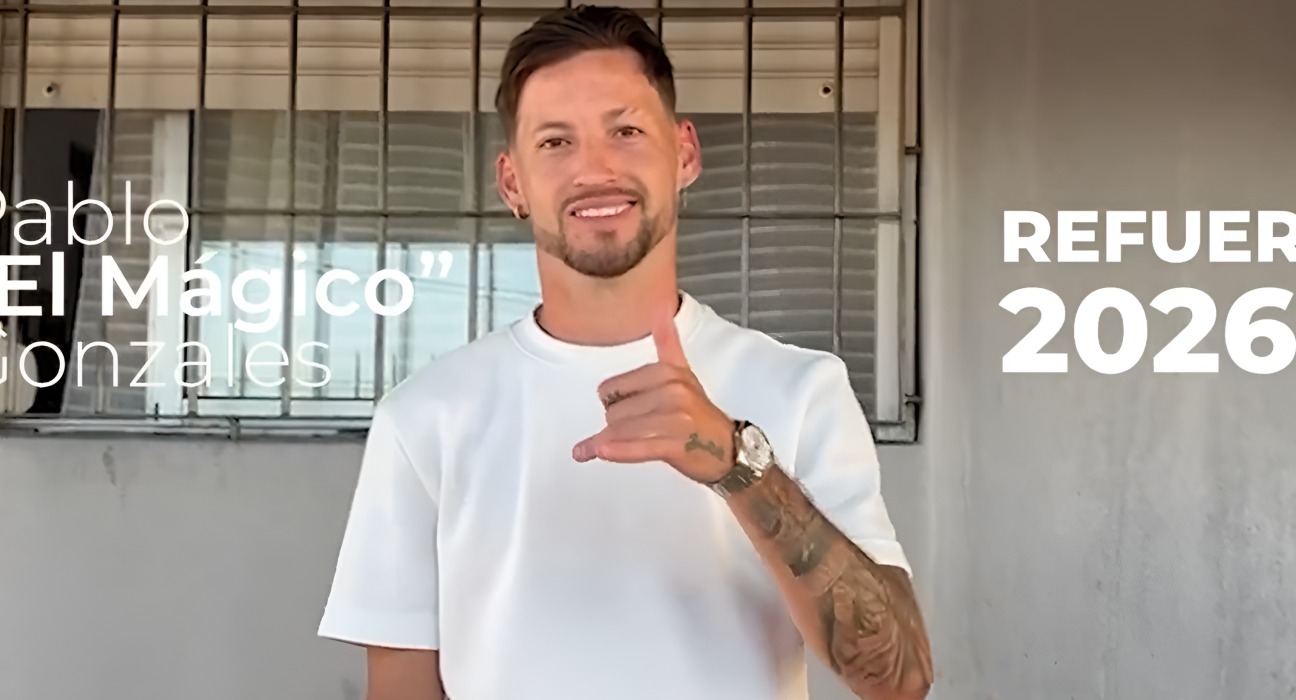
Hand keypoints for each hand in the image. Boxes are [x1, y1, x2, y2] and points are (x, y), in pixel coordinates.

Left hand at [572, 300, 735, 483]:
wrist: (729, 450)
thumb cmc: (701, 415)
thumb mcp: (684, 373)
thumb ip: (667, 342)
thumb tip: (661, 307)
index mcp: (668, 372)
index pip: (612, 388)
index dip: (613, 403)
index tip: (624, 409)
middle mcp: (672, 391)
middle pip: (613, 412)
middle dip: (616, 426)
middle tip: (636, 431)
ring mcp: (676, 419)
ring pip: (621, 431)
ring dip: (611, 444)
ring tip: (616, 447)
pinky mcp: (677, 445)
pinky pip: (636, 447)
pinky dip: (617, 451)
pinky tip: (600, 451)